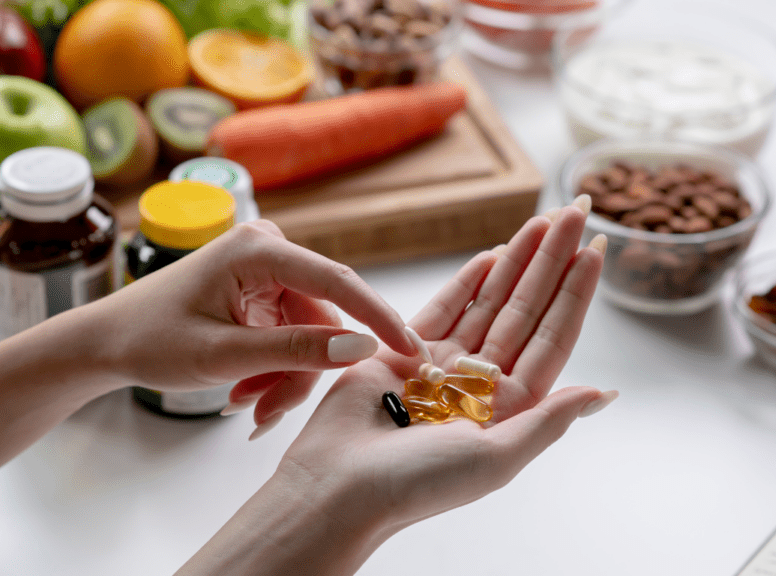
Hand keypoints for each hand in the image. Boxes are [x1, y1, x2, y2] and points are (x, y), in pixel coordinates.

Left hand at [90, 220, 416, 421]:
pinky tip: (247, 390)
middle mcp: (270, 251)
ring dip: (286, 376)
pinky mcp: (264, 291)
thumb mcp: (225, 355)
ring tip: (248, 406)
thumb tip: (362, 347)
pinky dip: (276, 368)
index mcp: (259, 249)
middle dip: (303, 370)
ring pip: (311, 334)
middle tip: (268, 413)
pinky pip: (293, 335)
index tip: (411, 351)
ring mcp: (268, 271)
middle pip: (323, 318)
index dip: (378, 318)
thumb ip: (297, 350)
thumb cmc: (150, 341)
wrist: (106, 342)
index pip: (338, 282)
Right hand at [271, 201, 613, 571]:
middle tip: (575, 211)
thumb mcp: (496, 459)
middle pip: (526, 310)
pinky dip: (468, 281)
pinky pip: (444, 308)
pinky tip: (493, 252)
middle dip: (551, 261)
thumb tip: (604, 394)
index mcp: (509, 408)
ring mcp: (442, 366)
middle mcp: (481, 384)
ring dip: (516, 261)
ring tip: (541, 221)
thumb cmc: (417, 484)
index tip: (596, 248)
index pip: (552, 337)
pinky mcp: (402, 352)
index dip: (576, 292)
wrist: (339, 488)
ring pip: (490, 302)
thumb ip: (549, 421)